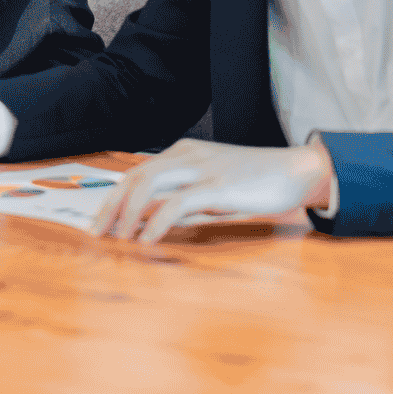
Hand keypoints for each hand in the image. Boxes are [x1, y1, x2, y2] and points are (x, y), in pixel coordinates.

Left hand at [88, 137, 332, 242]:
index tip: (99, 223)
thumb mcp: (214, 191)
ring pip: (148, 184)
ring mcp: (201, 168)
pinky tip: (147, 240)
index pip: (136, 173)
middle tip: (96, 234)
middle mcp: (186, 155)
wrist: (296, 171)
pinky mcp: (217, 186)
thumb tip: (156, 225)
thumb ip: (185, 203)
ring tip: (119, 239)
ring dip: (127, 214)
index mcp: (183, 153)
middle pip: (134, 177)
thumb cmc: (256, 183)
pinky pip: (176, 203)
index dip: (113, 199)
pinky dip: (156, 222)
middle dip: (110, 207)